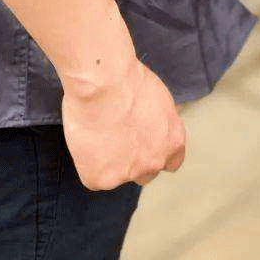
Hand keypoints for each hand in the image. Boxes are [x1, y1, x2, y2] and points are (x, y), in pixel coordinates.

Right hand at [62, 55, 185, 190]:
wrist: (104, 83)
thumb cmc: (129, 81)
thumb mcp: (160, 100)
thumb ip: (158, 123)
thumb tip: (150, 128)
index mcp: (173, 141)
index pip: (171, 161)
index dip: (154, 152)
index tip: (143, 143)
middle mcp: (155, 162)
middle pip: (145, 172)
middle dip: (133, 160)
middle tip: (116, 137)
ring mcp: (128, 173)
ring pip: (117, 174)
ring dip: (109, 162)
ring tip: (98, 131)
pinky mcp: (100, 179)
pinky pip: (92, 175)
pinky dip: (86, 160)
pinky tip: (86, 138)